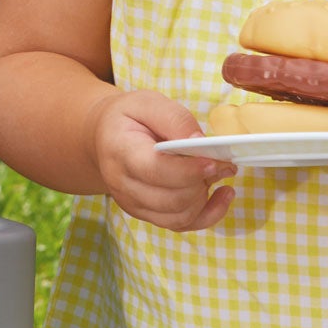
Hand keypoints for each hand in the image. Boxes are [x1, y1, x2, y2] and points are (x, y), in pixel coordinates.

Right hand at [89, 89, 235, 231]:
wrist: (105, 137)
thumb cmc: (128, 118)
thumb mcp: (147, 102)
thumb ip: (175, 119)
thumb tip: (200, 141)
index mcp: (120, 151)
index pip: (155, 170)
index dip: (188, 170)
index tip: (215, 160)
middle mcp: (122, 184)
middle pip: (171, 199)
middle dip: (202, 182)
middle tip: (222, 161)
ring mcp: (132, 203)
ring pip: (179, 216)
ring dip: (205, 198)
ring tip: (217, 173)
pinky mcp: (145, 214)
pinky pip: (181, 225)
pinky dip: (208, 215)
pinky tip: (221, 195)